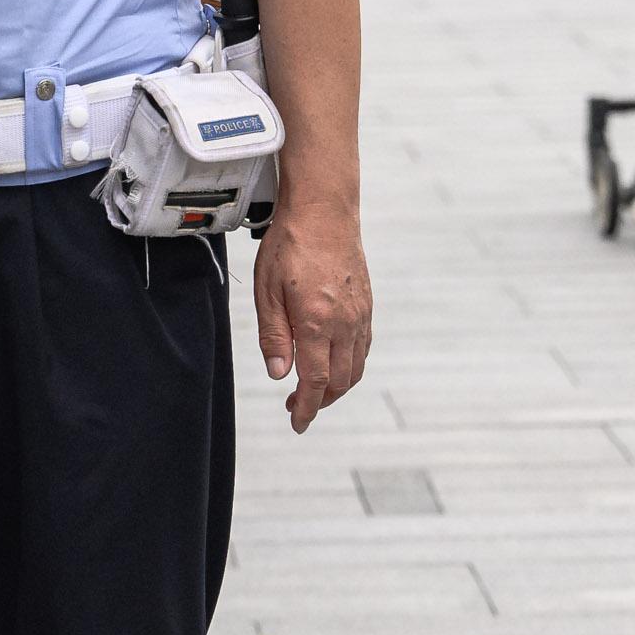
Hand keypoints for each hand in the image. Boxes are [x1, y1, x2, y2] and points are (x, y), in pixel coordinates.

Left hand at [250, 203, 370, 433]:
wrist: (325, 211)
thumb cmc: (290, 246)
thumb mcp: (267, 290)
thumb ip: (274, 336)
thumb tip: (279, 375)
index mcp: (316, 322)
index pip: (314, 381)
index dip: (305, 408)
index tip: (296, 423)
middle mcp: (345, 323)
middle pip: (339, 381)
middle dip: (318, 401)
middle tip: (295, 407)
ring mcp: (360, 315)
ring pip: (356, 368)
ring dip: (336, 387)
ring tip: (312, 390)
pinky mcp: (367, 306)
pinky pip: (363, 348)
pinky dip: (350, 366)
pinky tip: (333, 363)